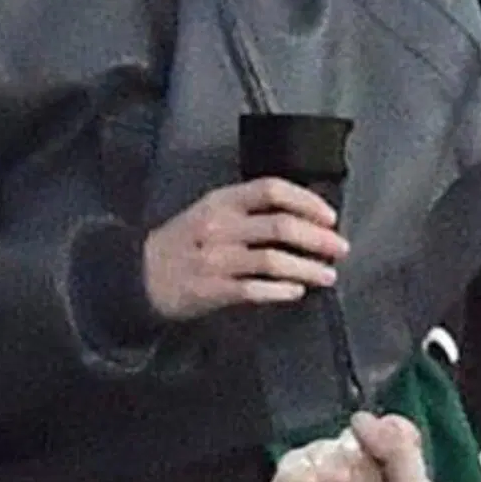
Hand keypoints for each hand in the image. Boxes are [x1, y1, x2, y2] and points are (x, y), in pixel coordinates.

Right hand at [143, 179, 346, 320]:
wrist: (140, 274)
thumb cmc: (183, 241)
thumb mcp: (210, 212)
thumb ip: (248, 209)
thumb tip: (301, 216)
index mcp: (221, 201)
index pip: (272, 189)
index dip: (307, 201)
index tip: (329, 216)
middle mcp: (220, 226)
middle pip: (280, 226)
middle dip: (318, 238)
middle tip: (339, 248)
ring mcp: (215, 259)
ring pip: (273, 261)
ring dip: (307, 269)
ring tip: (327, 276)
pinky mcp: (212, 290)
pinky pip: (254, 290)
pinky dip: (280, 291)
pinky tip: (296, 292)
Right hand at [270, 411, 430, 481]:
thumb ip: (402, 450)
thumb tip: (360, 419)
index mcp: (383, 457)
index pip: (388, 424)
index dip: (389, 449)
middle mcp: (348, 457)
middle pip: (353, 439)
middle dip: (361, 481)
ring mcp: (316, 467)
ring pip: (324, 454)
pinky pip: (296, 468)